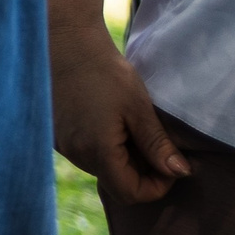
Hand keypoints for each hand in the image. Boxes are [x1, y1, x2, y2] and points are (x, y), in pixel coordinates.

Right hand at [51, 19, 189, 203]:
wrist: (62, 40)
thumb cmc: (103, 70)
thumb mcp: (138, 107)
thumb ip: (158, 144)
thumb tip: (180, 172)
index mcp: (96, 151)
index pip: (131, 194)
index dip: (158, 186)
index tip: (170, 161)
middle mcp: (74, 154)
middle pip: (115, 181)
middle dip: (141, 169)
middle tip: (155, 138)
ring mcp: (61, 144)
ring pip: (99, 166)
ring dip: (121, 155)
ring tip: (130, 124)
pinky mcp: (54, 132)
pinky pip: (83, 150)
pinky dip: (101, 143)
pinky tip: (107, 116)